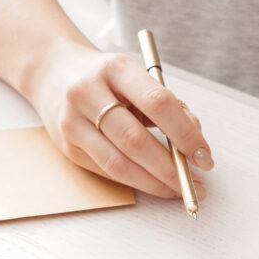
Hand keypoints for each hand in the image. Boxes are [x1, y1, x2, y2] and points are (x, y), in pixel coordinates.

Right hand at [28, 41, 212, 198]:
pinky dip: (137, 182)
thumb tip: (195, 145)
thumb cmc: (107, 78)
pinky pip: (108, 172)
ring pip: (119, 164)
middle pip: (136, 141)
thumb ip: (168, 105)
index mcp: (116, 69)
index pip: (158, 103)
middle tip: (196, 184)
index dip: (185, 134)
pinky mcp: (67, 147)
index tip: (205, 156)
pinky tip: (156, 184)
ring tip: (180, 190)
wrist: (53, 72)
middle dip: (171, 168)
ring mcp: (73, 122)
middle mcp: (88, 93)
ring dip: (155, 183)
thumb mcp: (137, 78)